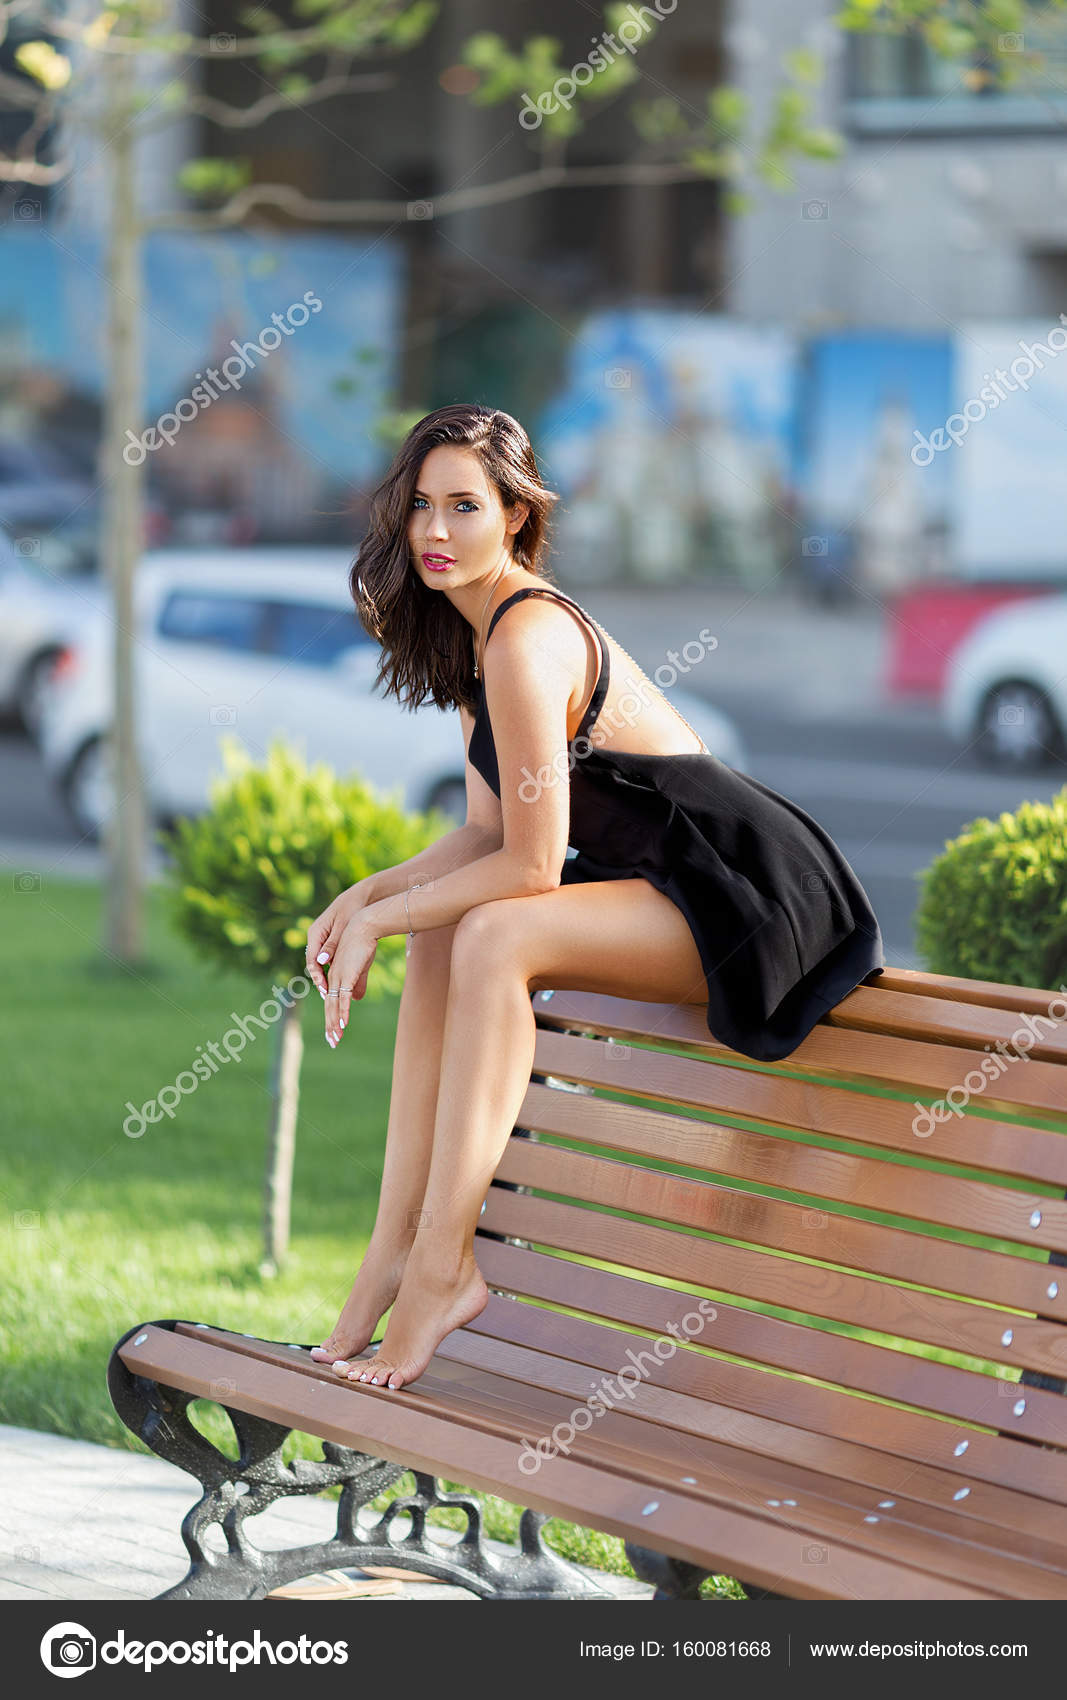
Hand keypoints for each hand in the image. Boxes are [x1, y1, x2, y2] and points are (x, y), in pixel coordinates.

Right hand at [305, 882, 370, 996]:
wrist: (361, 896)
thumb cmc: (352, 909)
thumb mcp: (343, 927)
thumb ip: (333, 945)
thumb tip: (321, 962)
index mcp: (315, 932)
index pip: (311, 959)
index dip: (317, 976)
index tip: (324, 989)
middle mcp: (316, 937)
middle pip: (315, 963)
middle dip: (321, 980)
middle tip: (327, 997)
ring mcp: (323, 939)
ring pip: (322, 962)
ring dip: (327, 977)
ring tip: (334, 993)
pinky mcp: (332, 940)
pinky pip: (330, 958)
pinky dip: (334, 969)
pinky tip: (342, 980)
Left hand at [323, 922, 377, 1046]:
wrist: (363, 927)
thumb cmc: (363, 944)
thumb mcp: (360, 968)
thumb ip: (358, 984)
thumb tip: (356, 1000)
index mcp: (334, 977)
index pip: (331, 1002)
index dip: (332, 1018)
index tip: (334, 1032)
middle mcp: (332, 979)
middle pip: (328, 1007)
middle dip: (330, 1027)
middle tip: (332, 1043)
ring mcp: (337, 978)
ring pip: (333, 1006)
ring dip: (334, 1025)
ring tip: (335, 1040)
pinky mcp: (346, 976)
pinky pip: (343, 998)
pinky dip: (342, 1012)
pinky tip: (343, 1024)